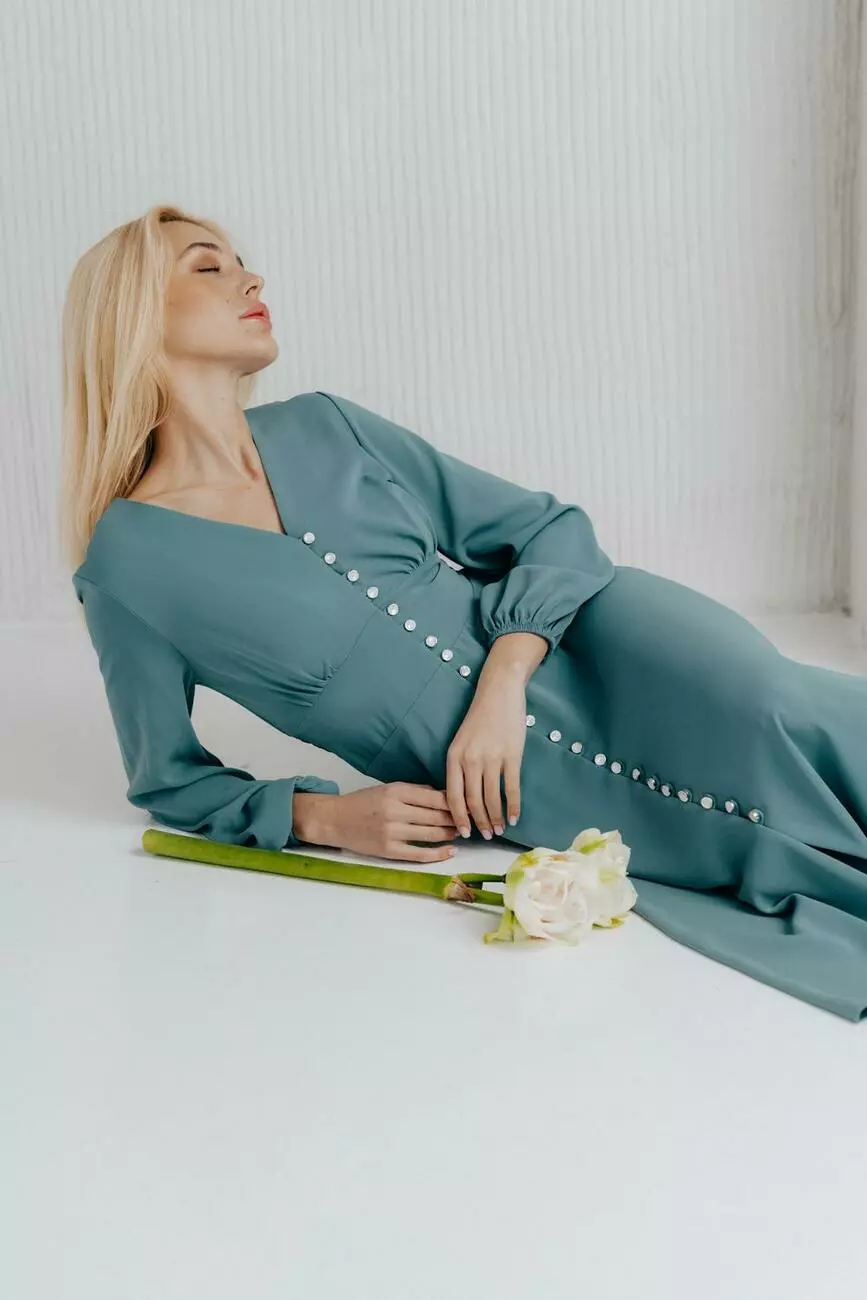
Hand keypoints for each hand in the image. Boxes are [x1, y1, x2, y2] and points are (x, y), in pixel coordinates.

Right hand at [308, 782, 460, 863]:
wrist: (334, 820)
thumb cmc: (362, 802)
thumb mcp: (387, 788)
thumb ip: (415, 791)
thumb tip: (444, 795)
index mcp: (396, 791)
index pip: (435, 797)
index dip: (456, 801)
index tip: (469, 802)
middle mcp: (395, 811)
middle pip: (437, 816)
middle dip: (457, 818)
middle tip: (471, 819)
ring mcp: (392, 832)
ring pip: (432, 834)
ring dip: (451, 833)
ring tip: (462, 832)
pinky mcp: (388, 850)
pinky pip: (419, 854)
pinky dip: (438, 853)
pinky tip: (451, 851)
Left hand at [445, 669, 526, 838]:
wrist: (499, 692)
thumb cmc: (480, 718)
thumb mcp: (461, 741)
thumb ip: (460, 766)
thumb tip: (463, 796)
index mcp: (454, 757)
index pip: (453, 796)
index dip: (458, 817)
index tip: (464, 832)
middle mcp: (470, 760)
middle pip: (473, 801)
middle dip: (479, 823)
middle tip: (486, 836)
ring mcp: (491, 758)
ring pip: (492, 798)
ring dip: (496, 818)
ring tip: (499, 829)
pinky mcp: (511, 756)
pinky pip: (511, 788)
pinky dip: (513, 806)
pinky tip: (515, 817)